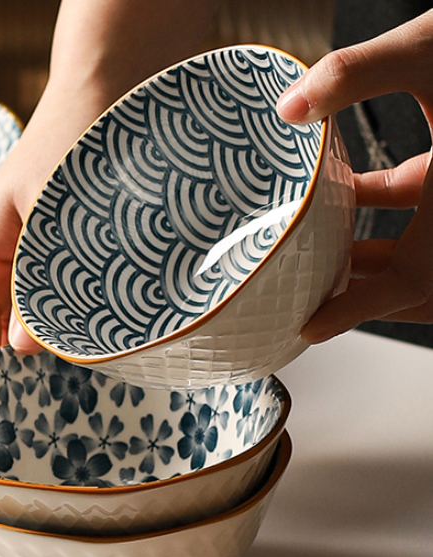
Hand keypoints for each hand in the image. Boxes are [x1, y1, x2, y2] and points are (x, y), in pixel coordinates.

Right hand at [0, 0, 219, 362]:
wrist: (121, 76)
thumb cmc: (79, 134)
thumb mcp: (54, 214)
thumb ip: (40, 280)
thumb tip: (23, 348)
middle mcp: (17, 247)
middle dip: (1, 360)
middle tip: (11, 412)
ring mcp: (49, 247)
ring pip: (35, 309)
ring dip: (40, 347)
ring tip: (48, 391)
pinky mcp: (82, 246)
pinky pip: (69, 295)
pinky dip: (73, 322)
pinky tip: (89, 346)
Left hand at [276, 9, 432, 343]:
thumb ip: (357, 75)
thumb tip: (291, 104)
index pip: (407, 286)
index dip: (353, 312)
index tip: (311, 328)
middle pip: (416, 285)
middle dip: (363, 292)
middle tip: (311, 292)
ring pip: (429, 258)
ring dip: (380, 258)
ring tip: (324, 246)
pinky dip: (400, 217)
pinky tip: (359, 188)